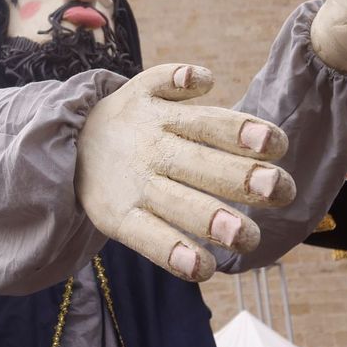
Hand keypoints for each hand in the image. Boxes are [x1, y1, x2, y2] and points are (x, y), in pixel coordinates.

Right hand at [76, 64, 293, 282]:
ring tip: (248, 237)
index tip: (277, 144)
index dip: (244, 132)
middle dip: (243, 178)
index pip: (211, 124)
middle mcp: (153, 152)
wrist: (64, 147)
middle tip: (282, 189)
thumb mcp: (142, 89)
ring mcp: (135, 187)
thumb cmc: (127, 123)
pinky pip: (145, 238)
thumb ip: (174, 80)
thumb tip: (203, 78)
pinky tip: (201, 268)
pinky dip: (171, 253)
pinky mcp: (117, 219)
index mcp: (165, 119)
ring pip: (177, 204)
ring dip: (212, 220)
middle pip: (202, 165)